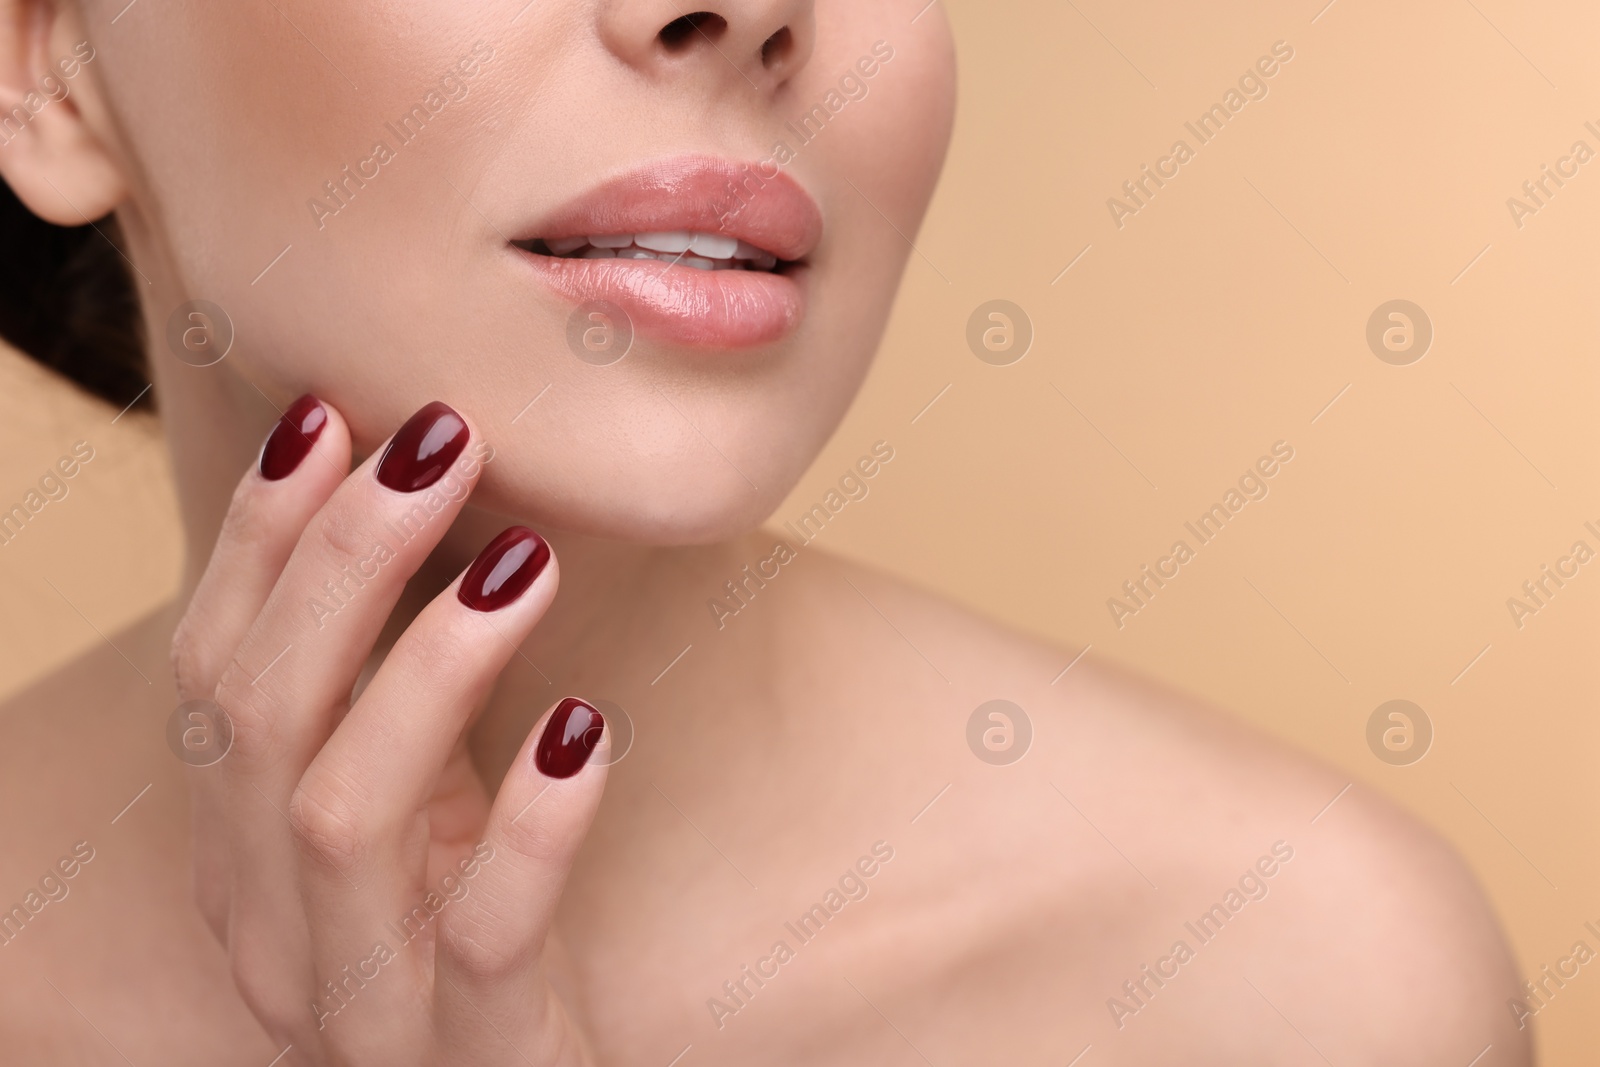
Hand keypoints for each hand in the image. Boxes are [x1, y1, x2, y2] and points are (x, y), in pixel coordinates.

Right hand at [170, 396, 606, 1064]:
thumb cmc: (471, 933)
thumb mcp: (413, 806)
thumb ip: (386, 692)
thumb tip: (411, 501)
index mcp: (243, 857)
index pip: (213, 677)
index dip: (257, 541)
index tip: (330, 417)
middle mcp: (275, 928)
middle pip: (261, 723)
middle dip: (340, 566)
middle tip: (439, 444)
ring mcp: (367, 1005)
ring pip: (343, 813)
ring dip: (427, 668)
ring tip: (525, 561)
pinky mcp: (479, 1052)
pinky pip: (488, 935)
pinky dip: (531, 827)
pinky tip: (585, 729)